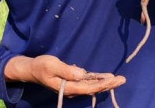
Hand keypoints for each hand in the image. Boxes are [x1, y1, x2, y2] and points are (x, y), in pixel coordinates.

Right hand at [4, 55, 125, 96]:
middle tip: (122, 80)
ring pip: (91, 86)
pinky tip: (105, 78)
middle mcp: (72, 89)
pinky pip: (87, 82)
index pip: (89, 88)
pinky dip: (97, 80)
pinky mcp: (72, 81)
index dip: (102, 84)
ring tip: (118, 79)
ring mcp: (72, 86)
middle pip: (93, 88)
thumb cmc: (41, 66)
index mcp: (68, 87)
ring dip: (104, 83)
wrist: (32, 70)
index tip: (113, 79)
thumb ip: (67, 70)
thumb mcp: (52, 65)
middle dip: (108, 84)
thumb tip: (82, 74)